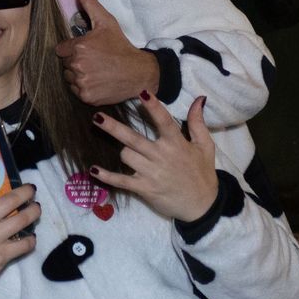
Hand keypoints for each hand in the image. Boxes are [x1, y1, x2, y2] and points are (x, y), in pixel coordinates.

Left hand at [54, 0, 160, 105]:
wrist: (139, 72)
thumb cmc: (121, 46)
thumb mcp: (106, 21)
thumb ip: (89, 1)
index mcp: (79, 47)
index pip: (61, 49)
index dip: (73, 48)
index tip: (87, 49)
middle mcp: (77, 66)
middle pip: (65, 63)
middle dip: (75, 60)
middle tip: (94, 59)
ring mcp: (81, 83)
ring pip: (69, 77)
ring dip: (77, 74)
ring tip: (95, 70)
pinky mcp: (86, 96)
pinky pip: (76, 90)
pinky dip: (83, 87)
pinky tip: (97, 80)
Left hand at [90, 94, 217, 222]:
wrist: (202, 205)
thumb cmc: (202, 173)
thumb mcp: (205, 146)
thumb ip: (198, 122)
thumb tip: (199, 99)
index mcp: (176, 143)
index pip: (163, 121)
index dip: (153, 107)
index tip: (141, 92)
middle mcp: (161, 156)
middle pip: (133, 139)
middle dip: (114, 127)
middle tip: (97, 116)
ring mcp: (151, 173)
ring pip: (126, 156)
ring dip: (122, 151)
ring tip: (123, 149)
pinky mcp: (144, 188)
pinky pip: (121, 181)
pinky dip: (107, 176)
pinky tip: (93, 170)